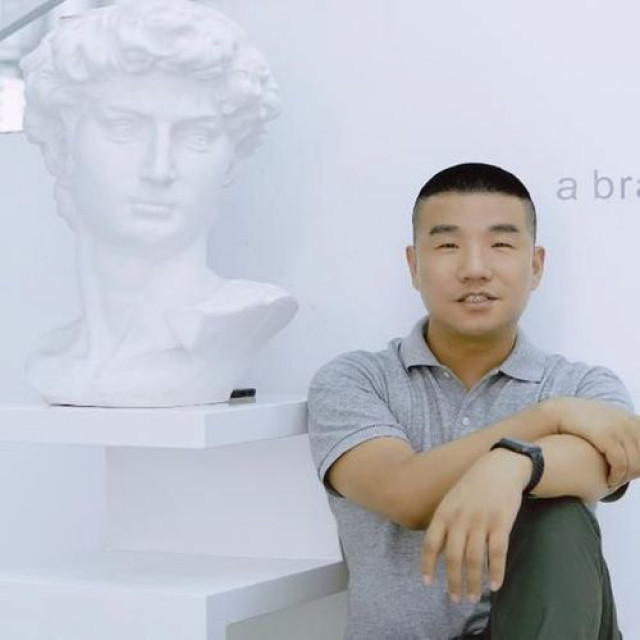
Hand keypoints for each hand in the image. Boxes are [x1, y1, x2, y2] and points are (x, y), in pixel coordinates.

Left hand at [421, 449, 529, 602]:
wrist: (499, 467)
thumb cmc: (474, 486)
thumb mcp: (452, 500)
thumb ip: (446, 523)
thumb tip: (440, 550)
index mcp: (444, 512)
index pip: (431, 543)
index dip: (428, 564)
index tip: (428, 583)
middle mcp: (460, 518)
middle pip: (453, 557)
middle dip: (453, 581)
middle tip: (456, 599)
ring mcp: (480, 521)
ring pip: (474, 560)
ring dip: (473, 582)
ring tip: (473, 597)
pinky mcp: (501, 523)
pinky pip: (497, 553)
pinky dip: (496, 572)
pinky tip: (495, 585)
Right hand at [548, 398, 639, 486]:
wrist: (558, 411)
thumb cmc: (581, 421)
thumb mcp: (607, 422)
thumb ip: (622, 433)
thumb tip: (631, 452)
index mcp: (633, 421)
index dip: (639, 464)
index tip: (630, 473)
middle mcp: (630, 424)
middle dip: (634, 472)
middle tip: (620, 479)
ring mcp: (620, 429)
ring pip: (635, 465)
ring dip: (625, 477)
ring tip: (614, 481)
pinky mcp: (607, 436)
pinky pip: (621, 464)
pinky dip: (617, 476)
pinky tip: (609, 480)